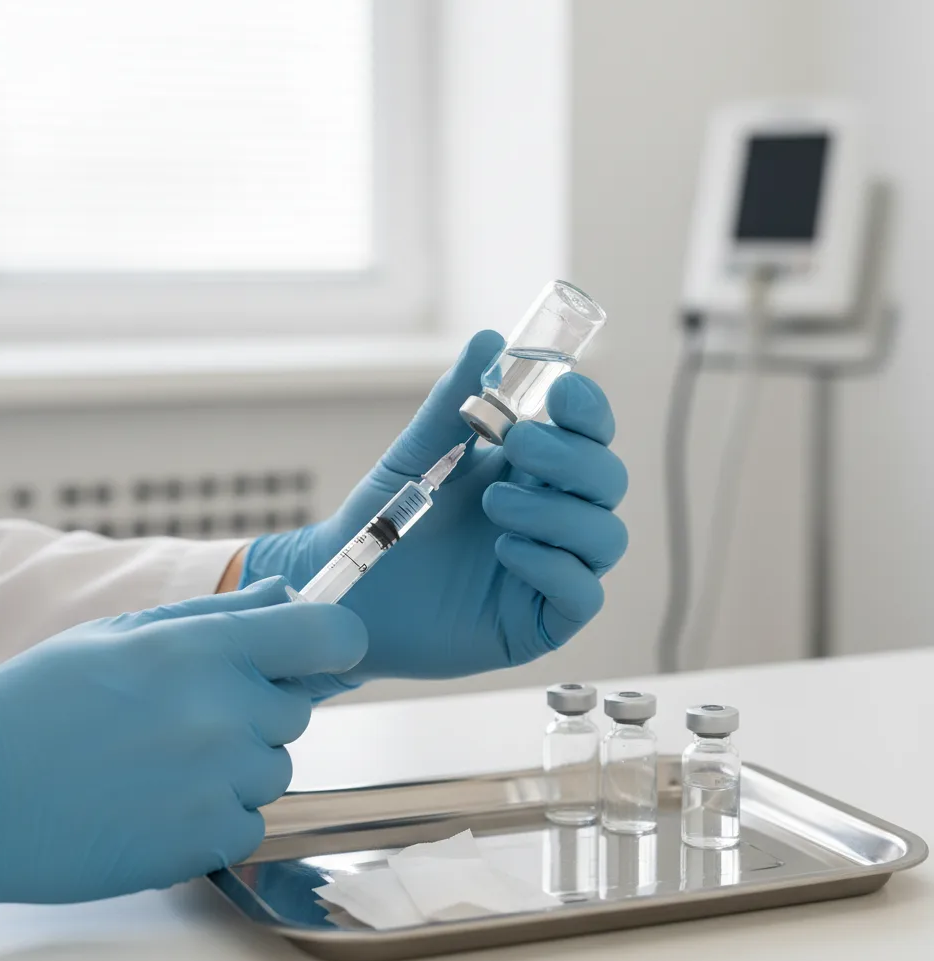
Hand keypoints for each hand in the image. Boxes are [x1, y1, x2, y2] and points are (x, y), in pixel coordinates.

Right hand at [0, 578, 365, 918]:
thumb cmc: (38, 704)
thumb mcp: (122, 634)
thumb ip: (219, 614)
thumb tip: (287, 596)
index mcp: (203, 649)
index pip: (328, 636)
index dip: (334, 640)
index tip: (321, 649)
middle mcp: (223, 712)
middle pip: (298, 709)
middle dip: (260, 708)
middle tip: (191, 713)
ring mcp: (218, 781)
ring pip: (276, 766)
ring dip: (239, 763)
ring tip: (165, 759)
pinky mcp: (206, 842)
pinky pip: (253, 820)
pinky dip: (220, 814)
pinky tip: (160, 800)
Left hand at [244, 331, 626, 690]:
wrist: (352, 585)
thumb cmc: (388, 518)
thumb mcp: (418, 455)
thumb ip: (455, 404)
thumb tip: (490, 339)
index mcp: (532, 471)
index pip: (591, 435)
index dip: (590, 412)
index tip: (563, 392)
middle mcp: (552, 517)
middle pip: (608, 480)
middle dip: (572, 458)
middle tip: (518, 443)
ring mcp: (551, 569)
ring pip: (605, 536)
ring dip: (557, 513)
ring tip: (495, 505)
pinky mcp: (541, 620)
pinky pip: (583, 594)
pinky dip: (554, 566)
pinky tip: (507, 550)